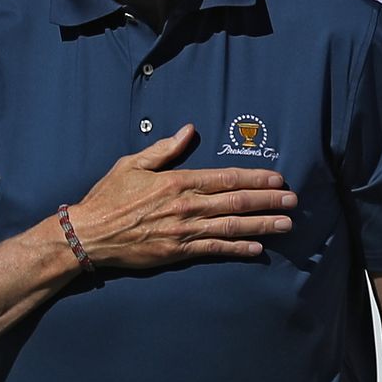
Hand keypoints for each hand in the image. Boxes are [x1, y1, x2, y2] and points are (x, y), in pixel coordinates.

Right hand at [65, 124, 295, 269]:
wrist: (87, 234)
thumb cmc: (108, 197)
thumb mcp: (133, 164)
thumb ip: (166, 149)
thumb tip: (190, 130)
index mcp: (178, 182)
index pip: (226, 178)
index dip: (255, 178)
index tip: (278, 178)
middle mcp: (186, 206)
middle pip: (237, 202)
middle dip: (269, 201)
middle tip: (294, 201)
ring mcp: (183, 231)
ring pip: (231, 226)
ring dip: (262, 225)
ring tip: (286, 225)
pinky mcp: (177, 252)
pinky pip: (214, 249)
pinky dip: (237, 249)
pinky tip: (257, 249)